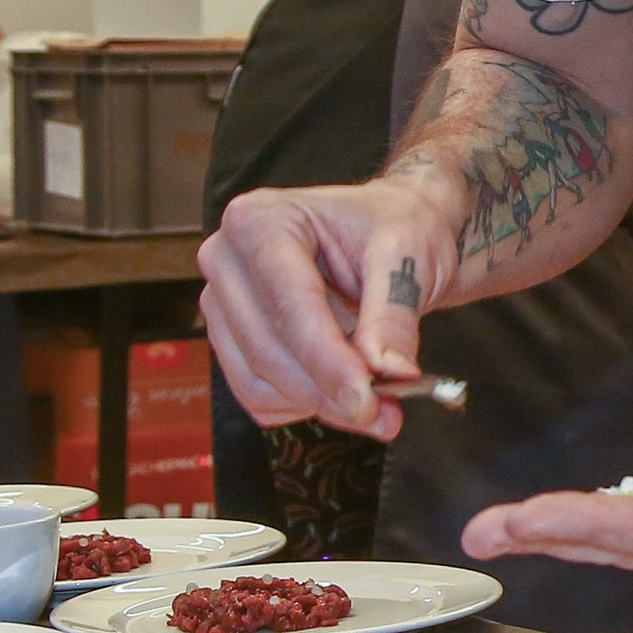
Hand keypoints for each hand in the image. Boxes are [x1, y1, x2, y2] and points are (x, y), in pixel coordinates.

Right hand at [195, 179, 456, 440]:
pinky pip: (259, 397)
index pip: (288, 305)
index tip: (365, 398)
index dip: (326, 360)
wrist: (391, 235)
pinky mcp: (233, 342)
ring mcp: (224, 304)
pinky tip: (344, 389)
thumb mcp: (409, 257)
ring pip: (258, 382)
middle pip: (266, 349)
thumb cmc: (396, 229)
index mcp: (261, 220)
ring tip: (378, 401)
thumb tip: (387, 369)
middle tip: (385, 412)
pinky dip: (304, 406)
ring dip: (319, 404)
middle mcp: (228, 260)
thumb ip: (394, 313)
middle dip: (327, 390)